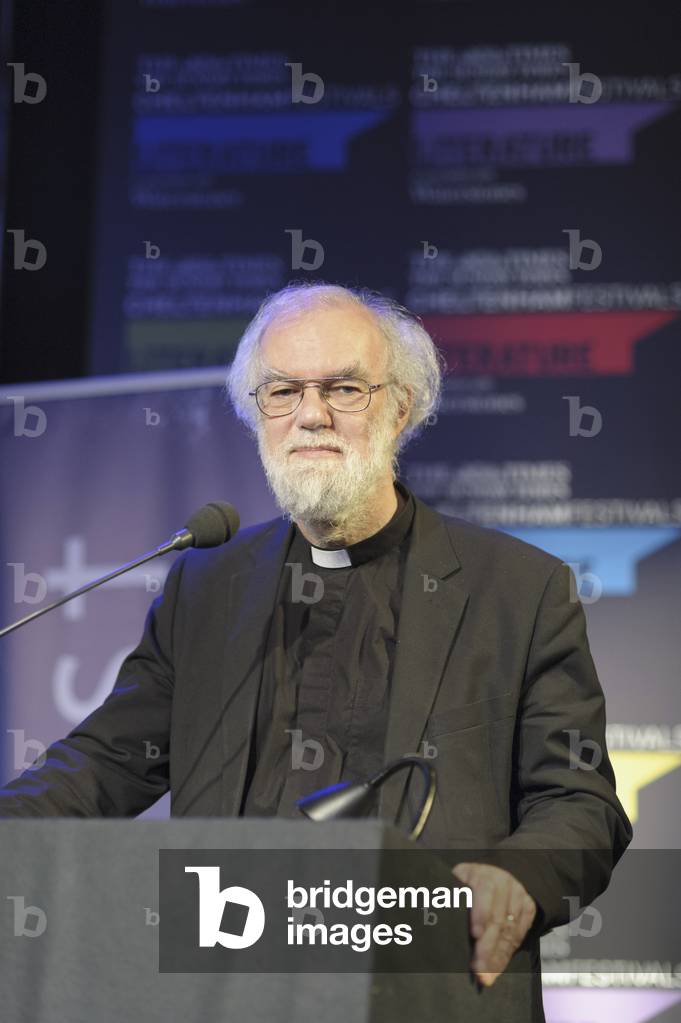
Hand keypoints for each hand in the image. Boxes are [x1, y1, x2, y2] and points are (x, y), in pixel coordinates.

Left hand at [451, 861, 536, 986]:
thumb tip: (434, 917)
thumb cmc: (468, 883)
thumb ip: (451, 897)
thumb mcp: (457, 882)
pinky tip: (497, 969)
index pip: (483, 891)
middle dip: (487, 947)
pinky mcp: (528, 907)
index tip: (475, 934)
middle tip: (478, 969)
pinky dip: (507, 954)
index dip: (480, 913)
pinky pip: (519, 935)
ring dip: (497, 957)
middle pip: (497, 918)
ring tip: (485, 976)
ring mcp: (518, 895)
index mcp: (481, 874)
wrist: (499, 874)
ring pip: (509, 931)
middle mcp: (503, 882)